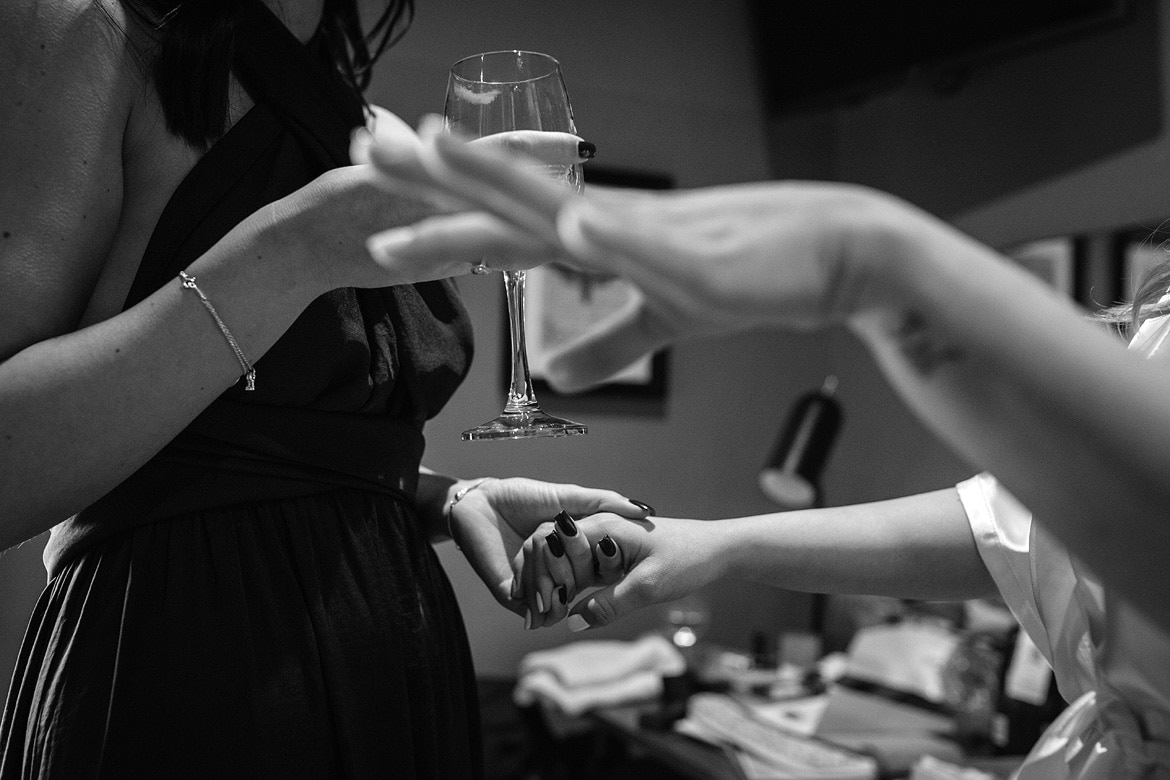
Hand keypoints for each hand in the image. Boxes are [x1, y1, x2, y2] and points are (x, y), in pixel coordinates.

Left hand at [358, 129, 946, 389]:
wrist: (837, 251)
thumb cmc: (750, 274)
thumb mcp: (662, 322)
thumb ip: (603, 341)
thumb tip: (548, 372)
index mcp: (599, 236)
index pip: (501, 221)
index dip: (438, 209)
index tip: (379, 196)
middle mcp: (611, 222)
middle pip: (506, 195)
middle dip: (431, 174)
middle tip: (363, 145)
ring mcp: (651, 234)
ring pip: (561, 202)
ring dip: (499, 175)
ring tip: (438, 146)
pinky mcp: (699, 261)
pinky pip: (647, 248)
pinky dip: (606, 233)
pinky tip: (566, 220)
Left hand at [445, 477, 650, 626]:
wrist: (481, 501)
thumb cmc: (522, 496)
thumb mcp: (570, 497)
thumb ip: (604, 503)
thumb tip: (643, 510)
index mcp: (569, 554)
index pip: (595, 573)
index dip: (608, 570)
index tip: (616, 559)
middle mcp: (553, 573)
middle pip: (577, 592)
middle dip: (583, 583)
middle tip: (586, 571)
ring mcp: (532, 584)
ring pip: (555, 604)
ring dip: (563, 595)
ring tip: (568, 584)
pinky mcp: (509, 591)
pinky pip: (529, 606)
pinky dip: (541, 602)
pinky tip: (548, 591)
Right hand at [517, 512, 728, 630]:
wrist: (716, 551)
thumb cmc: (687, 559)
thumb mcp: (648, 586)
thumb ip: (609, 604)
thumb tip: (572, 622)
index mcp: (604, 525)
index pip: (554, 543)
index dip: (546, 574)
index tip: (547, 606)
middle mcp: (598, 528)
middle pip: (553, 551)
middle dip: (545, 582)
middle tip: (541, 615)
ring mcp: (603, 542)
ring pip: (565, 563)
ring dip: (556, 586)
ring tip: (547, 616)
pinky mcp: (609, 556)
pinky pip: (581, 570)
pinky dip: (571, 587)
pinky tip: (565, 609)